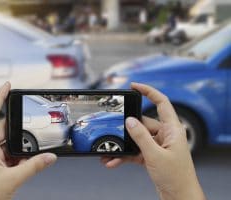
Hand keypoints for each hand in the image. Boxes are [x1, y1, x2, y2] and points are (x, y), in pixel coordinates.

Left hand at [0, 82, 56, 199]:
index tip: (8, 86)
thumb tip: (49, 157)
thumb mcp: (12, 179)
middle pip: (5, 128)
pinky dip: (18, 157)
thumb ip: (34, 167)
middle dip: (20, 130)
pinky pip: (9, 154)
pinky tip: (24, 164)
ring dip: (20, 148)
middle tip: (33, 132)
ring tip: (30, 154)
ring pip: (8, 143)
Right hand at [101, 83, 205, 199]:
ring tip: (109, 151)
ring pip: (136, 138)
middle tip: (113, 129)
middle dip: (126, 128)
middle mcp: (165, 134)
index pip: (161, 102)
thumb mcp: (155, 155)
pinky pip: (135, 150)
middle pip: (143, 123)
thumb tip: (130, 121)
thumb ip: (141, 136)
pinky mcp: (152, 155)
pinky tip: (114, 160)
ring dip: (123, 145)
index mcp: (172, 129)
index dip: (148, 91)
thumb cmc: (176, 177)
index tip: (134, 86)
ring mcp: (158, 145)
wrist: (179, 196)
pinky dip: (124, 155)